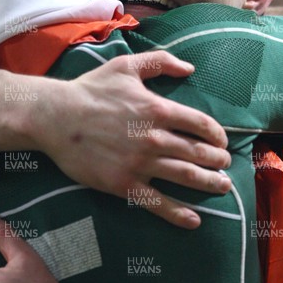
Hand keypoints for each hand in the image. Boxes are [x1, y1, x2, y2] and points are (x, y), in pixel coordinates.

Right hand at [31, 51, 231, 229]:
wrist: (56, 117)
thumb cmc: (92, 89)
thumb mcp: (127, 65)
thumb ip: (161, 62)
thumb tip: (190, 68)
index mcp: (158, 109)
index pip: (201, 124)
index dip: (217, 135)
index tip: (222, 142)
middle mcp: (154, 138)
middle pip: (198, 153)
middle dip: (218, 161)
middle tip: (226, 165)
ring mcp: (140, 164)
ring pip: (185, 177)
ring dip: (209, 184)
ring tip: (223, 187)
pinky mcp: (124, 185)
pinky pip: (157, 203)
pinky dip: (178, 214)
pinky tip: (194, 220)